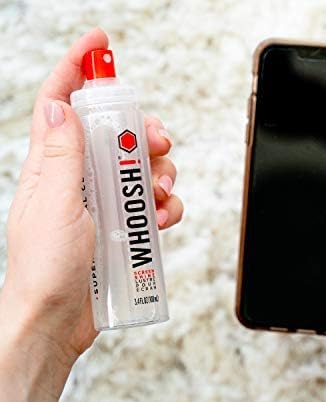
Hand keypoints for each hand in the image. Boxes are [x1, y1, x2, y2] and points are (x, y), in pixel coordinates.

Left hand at [0, 28, 182, 367]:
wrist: (57, 319)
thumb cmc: (47, 267)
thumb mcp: (55, 204)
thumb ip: (61, 154)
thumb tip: (61, 105)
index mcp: (53, 166)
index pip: (61, 104)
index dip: (78, 69)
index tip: (101, 45)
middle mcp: (79, 180)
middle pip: (114, 135)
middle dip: (141, 131)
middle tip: (158, 141)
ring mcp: (103, 205)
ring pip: (141, 170)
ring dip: (160, 173)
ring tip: (162, 190)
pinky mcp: (124, 229)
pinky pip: (153, 206)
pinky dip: (165, 208)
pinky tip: (163, 219)